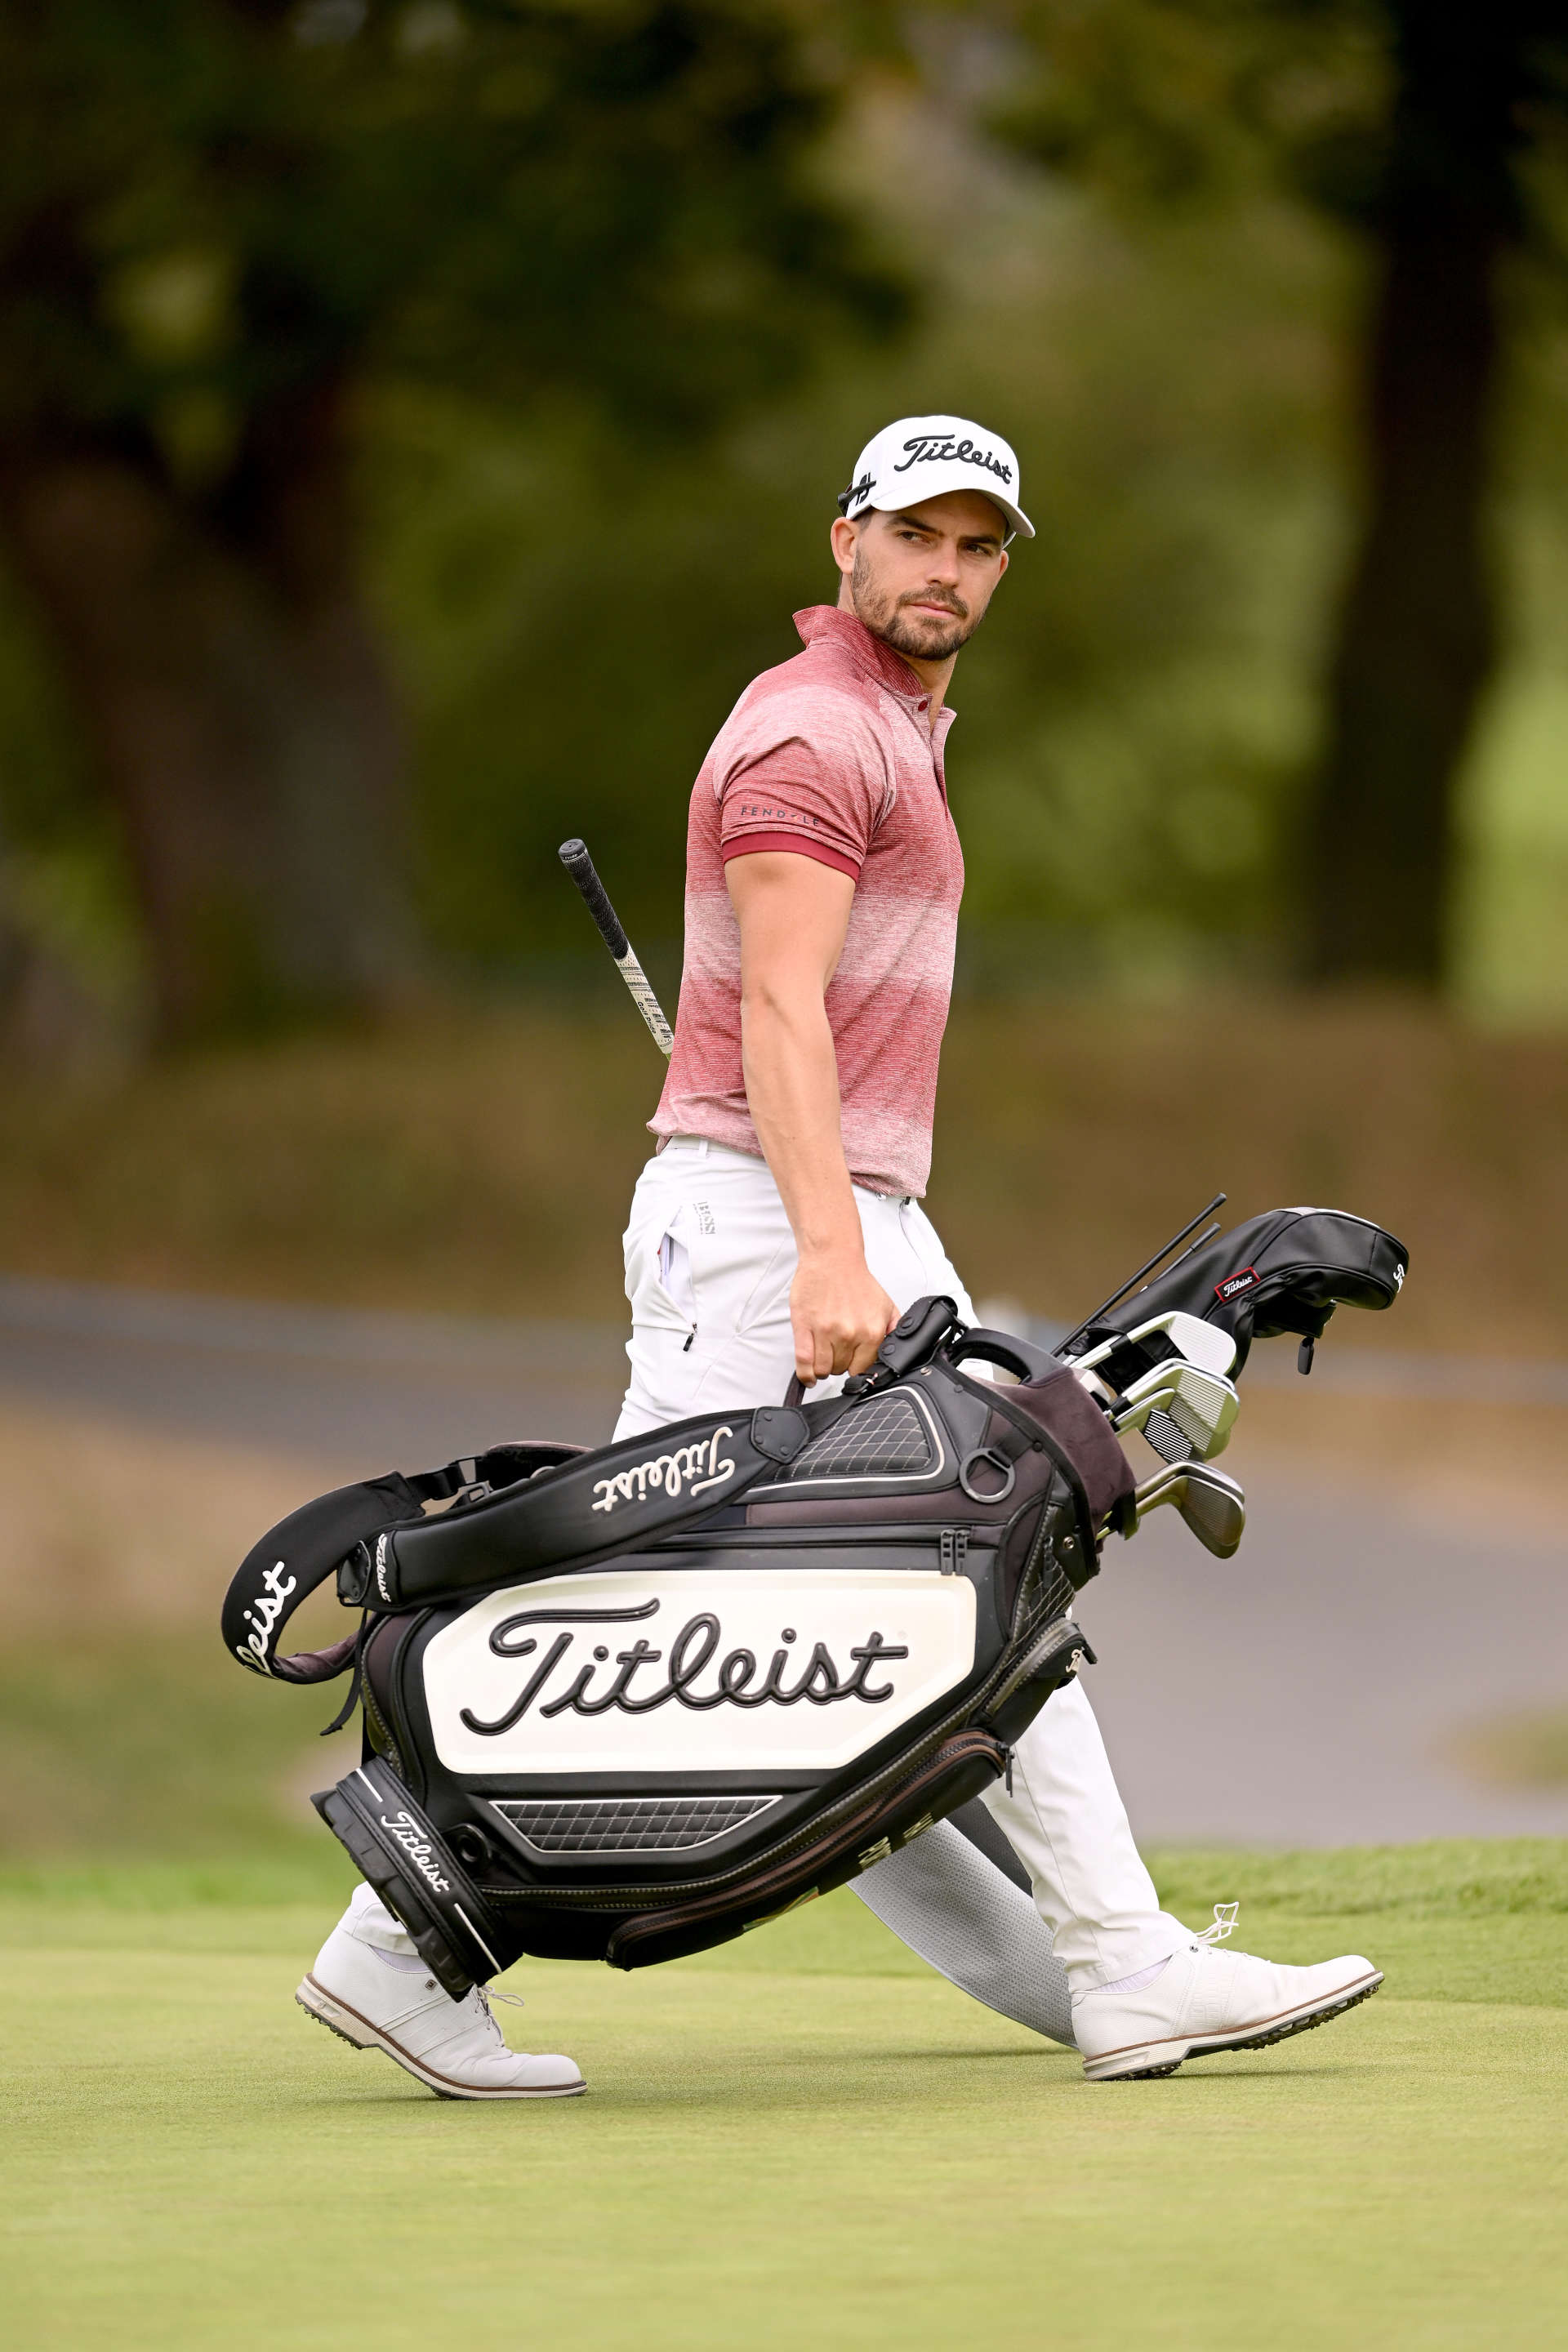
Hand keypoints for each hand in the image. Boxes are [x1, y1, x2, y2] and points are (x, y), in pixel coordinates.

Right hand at [789, 1249, 896, 1386]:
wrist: (833, 1258)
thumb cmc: (855, 1281)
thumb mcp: (886, 1306)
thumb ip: (893, 1331)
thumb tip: (897, 1352)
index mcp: (872, 1331)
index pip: (863, 1369)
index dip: (856, 1367)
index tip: (852, 1362)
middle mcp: (849, 1334)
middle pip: (841, 1370)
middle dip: (839, 1363)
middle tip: (837, 1350)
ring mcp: (825, 1332)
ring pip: (823, 1369)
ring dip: (823, 1367)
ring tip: (825, 1355)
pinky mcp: (804, 1327)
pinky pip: (804, 1362)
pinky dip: (806, 1374)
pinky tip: (809, 1376)